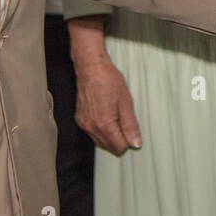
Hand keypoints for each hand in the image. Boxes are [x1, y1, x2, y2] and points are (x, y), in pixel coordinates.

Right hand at [69, 16, 140, 153]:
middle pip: (109, 147)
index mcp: (104, 125)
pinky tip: (105, 113)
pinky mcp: (79, 119)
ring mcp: (83, 124)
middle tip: (123, 118)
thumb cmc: (109, 80)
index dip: (128, 140)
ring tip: (114, 114)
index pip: (119, 148)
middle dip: (118, 138)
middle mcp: (91, 128)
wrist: (91, 67)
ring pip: (100, 141)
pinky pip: (92, 133)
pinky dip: (100, 129)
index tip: (130, 128)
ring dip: (109, 135)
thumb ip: (131, 126)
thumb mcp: (126, 102)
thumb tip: (135, 143)